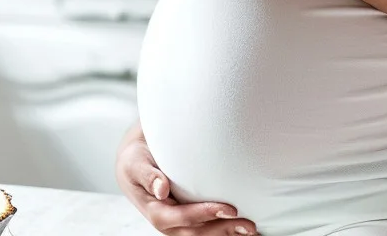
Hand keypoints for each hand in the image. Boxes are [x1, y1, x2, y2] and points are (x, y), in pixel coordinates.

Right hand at [116, 127, 258, 234]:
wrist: (135, 160)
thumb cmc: (136, 159)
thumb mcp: (136, 162)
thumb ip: (148, 175)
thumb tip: (161, 189)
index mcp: (154, 209)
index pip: (180, 218)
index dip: (204, 215)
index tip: (229, 209)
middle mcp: (167, 221)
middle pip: (196, 233)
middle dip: (222, 230)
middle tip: (249, 225)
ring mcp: (178, 222)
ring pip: (203, 235)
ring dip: (226, 234)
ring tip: (251, 230)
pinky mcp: (187, 217)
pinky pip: (205, 228)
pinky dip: (223, 230)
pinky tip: (241, 229)